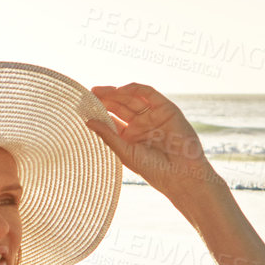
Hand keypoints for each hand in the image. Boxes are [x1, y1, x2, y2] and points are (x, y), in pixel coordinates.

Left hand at [87, 83, 220, 207]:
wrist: (181, 175)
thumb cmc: (153, 170)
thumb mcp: (125, 152)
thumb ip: (108, 135)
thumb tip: (88, 121)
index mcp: (131, 137)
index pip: (112, 119)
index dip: (98, 112)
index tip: (83, 107)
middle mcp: (142, 125)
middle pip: (120, 106)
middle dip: (105, 99)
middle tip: (89, 95)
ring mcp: (154, 116)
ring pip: (132, 98)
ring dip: (115, 93)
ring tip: (99, 92)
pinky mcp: (166, 109)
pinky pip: (148, 94)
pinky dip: (134, 89)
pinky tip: (119, 90)